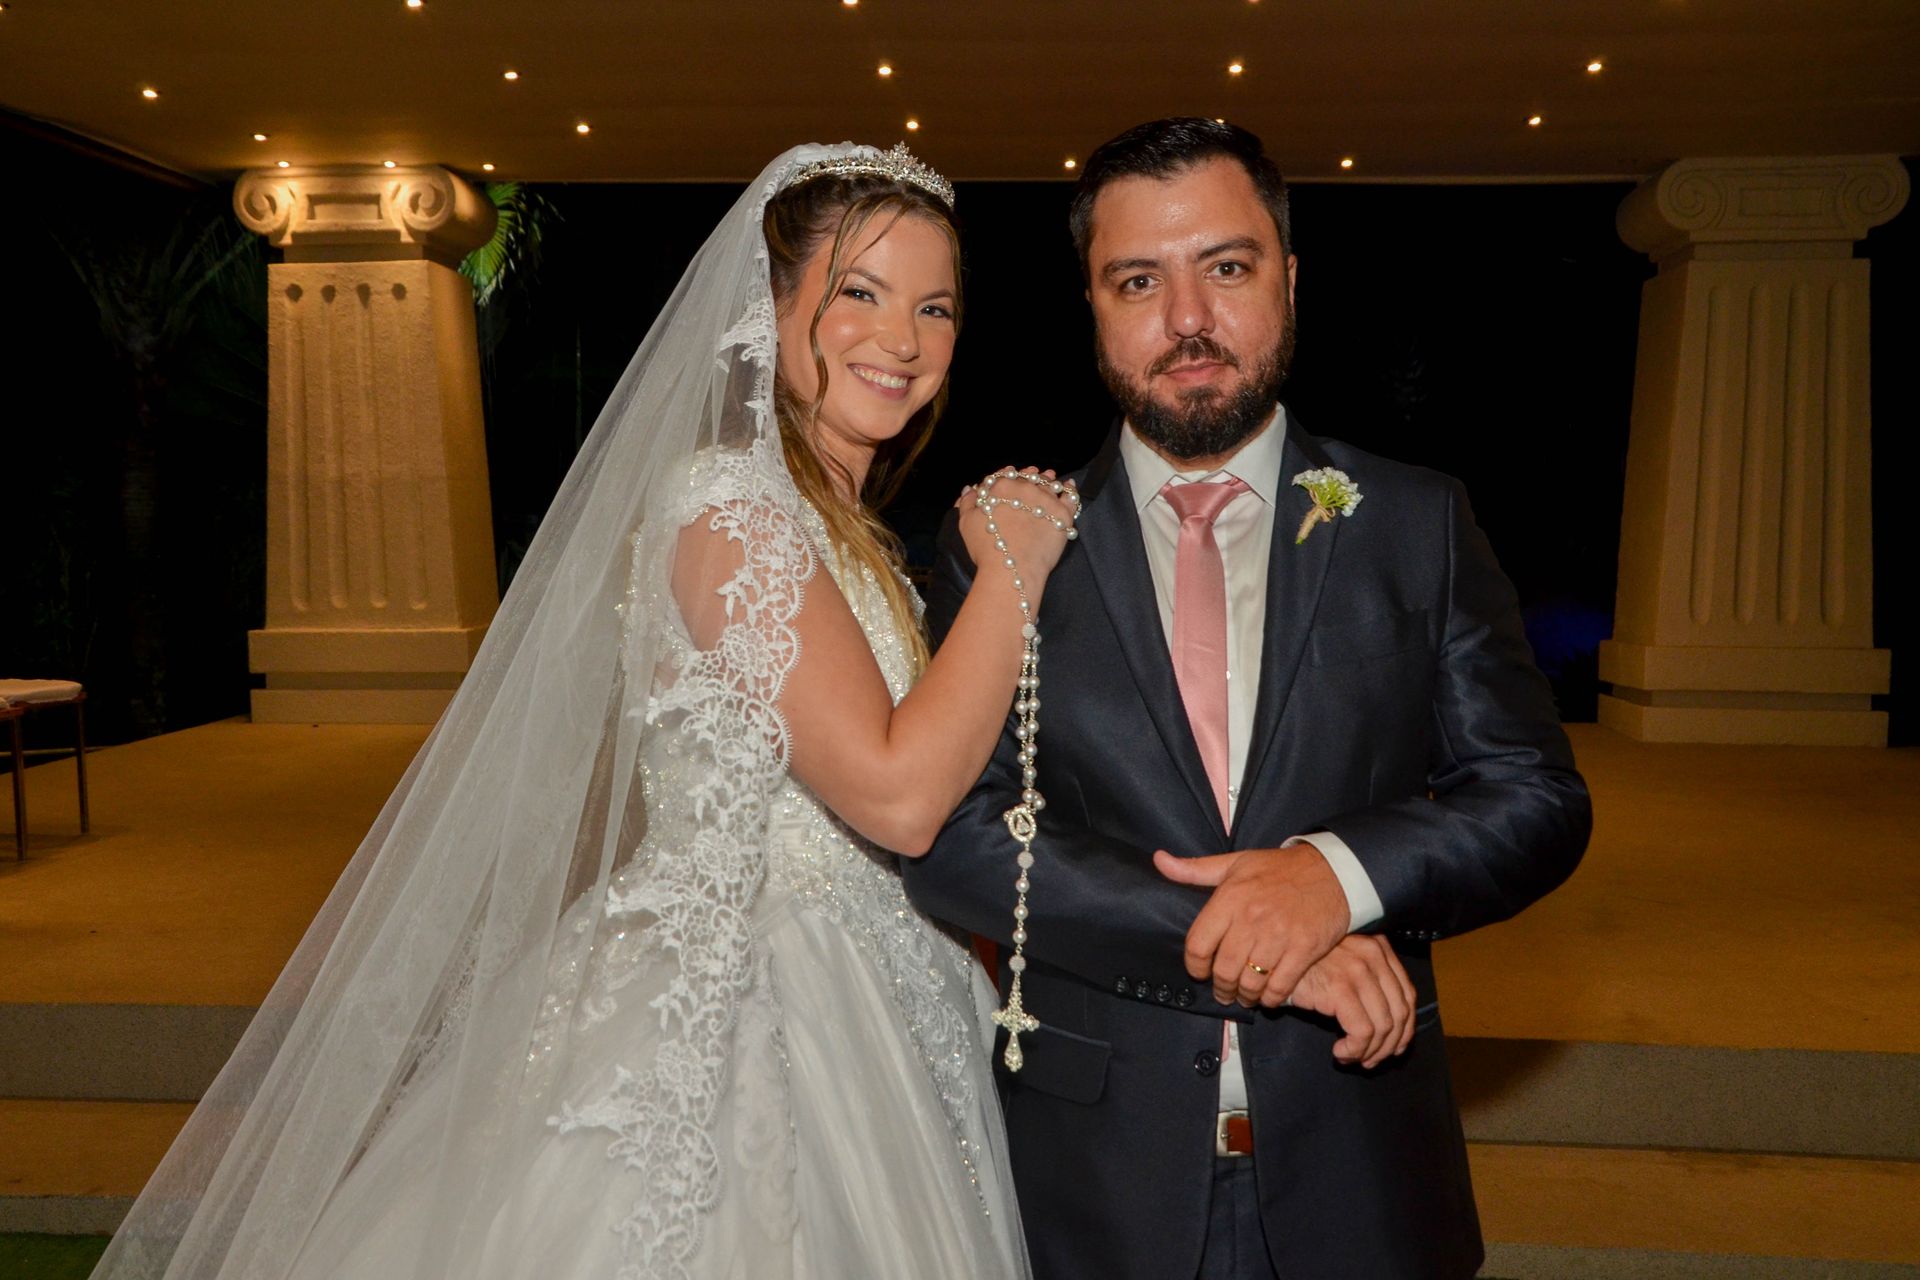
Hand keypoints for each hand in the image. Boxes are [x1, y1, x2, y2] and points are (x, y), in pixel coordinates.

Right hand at [957, 467, 1078, 588]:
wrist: (1012, 569)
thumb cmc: (986, 548)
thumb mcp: (966, 523)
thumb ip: (967, 503)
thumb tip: (970, 489)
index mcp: (1002, 487)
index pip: (1006, 475)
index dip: (1008, 477)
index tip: (1010, 478)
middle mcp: (1026, 488)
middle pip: (1029, 477)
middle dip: (1029, 476)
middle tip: (1032, 474)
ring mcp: (1046, 500)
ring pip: (1049, 483)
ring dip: (1049, 479)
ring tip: (1051, 476)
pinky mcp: (1063, 515)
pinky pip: (1071, 496)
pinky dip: (1070, 489)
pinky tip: (1069, 485)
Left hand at [1153, 844, 1349, 1006]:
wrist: (1333, 871)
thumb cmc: (1280, 869)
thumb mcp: (1235, 862)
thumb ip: (1194, 869)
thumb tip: (1159, 860)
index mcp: (1230, 898)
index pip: (1198, 944)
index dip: (1194, 966)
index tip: (1198, 972)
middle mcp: (1251, 919)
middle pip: (1223, 969)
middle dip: (1220, 987)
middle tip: (1222, 991)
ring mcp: (1279, 936)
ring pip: (1250, 982)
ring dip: (1244, 996)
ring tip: (1243, 996)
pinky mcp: (1304, 950)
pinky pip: (1280, 986)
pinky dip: (1270, 998)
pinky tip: (1267, 996)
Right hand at [1289, 934, 1416, 1068]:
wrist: (1271, 961)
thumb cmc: (1305, 967)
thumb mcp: (1344, 965)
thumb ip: (1370, 984)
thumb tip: (1393, 1030)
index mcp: (1379, 948)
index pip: (1407, 995)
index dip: (1405, 1028)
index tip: (1394, 1048)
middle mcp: (1373, 956)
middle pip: (1399, 1013)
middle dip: (1388, 1046)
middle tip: (1371, 1061)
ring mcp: (1358, 971)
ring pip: (1383, 1026)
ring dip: (1370, 1052)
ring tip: (1353, 1059)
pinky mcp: (1340, 988)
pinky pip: (1362, 1032)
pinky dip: (1355, 1050)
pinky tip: (1340, 1052)